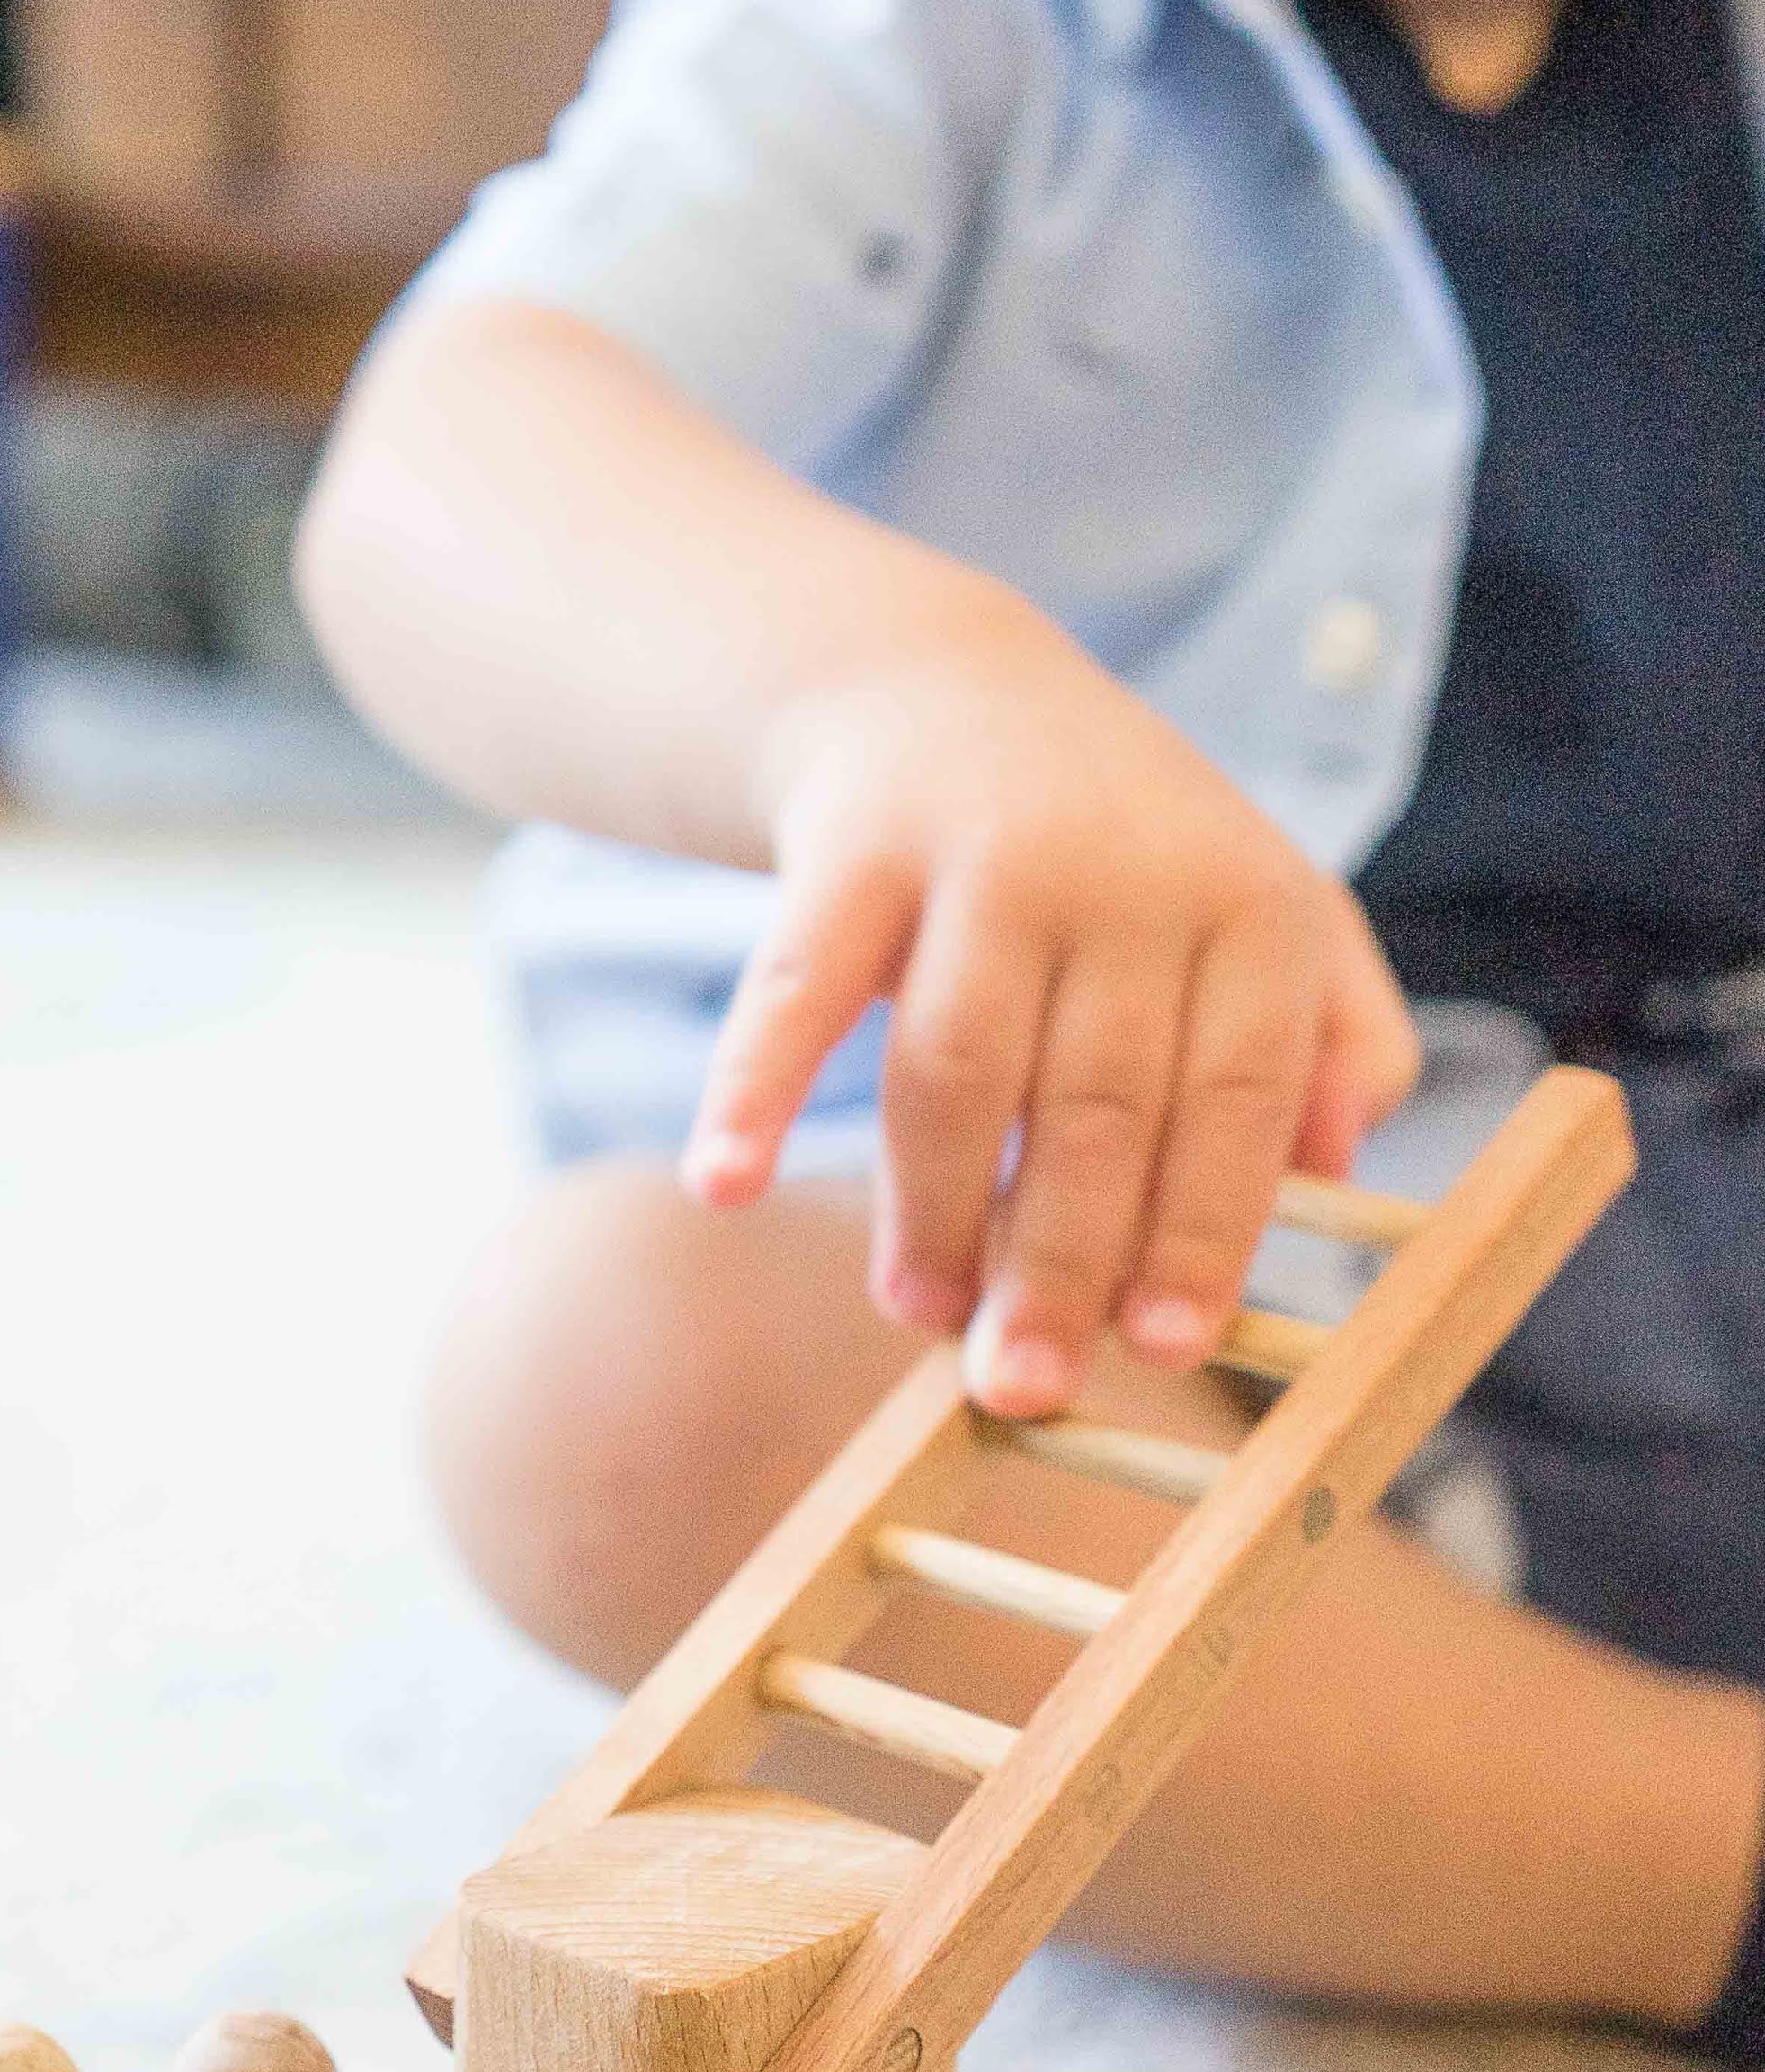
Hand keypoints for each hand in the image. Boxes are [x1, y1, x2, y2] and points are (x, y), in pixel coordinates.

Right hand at [679, 587, 1417, 1417]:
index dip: (1205, 1227)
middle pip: (1098, 1104)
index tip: (1165, 1348)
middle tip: (1022, 1386)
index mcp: (1247, 903)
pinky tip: (726, 1183)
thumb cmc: (1119, 845)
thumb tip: (1346, 1170)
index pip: (1240, 1094)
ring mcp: (984, 851)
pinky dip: (755, 1088)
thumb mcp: (1261, 905)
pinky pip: (801, 987)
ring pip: (958, 1068)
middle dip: (1059, 1263)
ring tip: (919, 1314)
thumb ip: (1337, 1033)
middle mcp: (1127, 868)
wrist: (940, 685)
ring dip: (932, 1210)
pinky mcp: (853, 844)